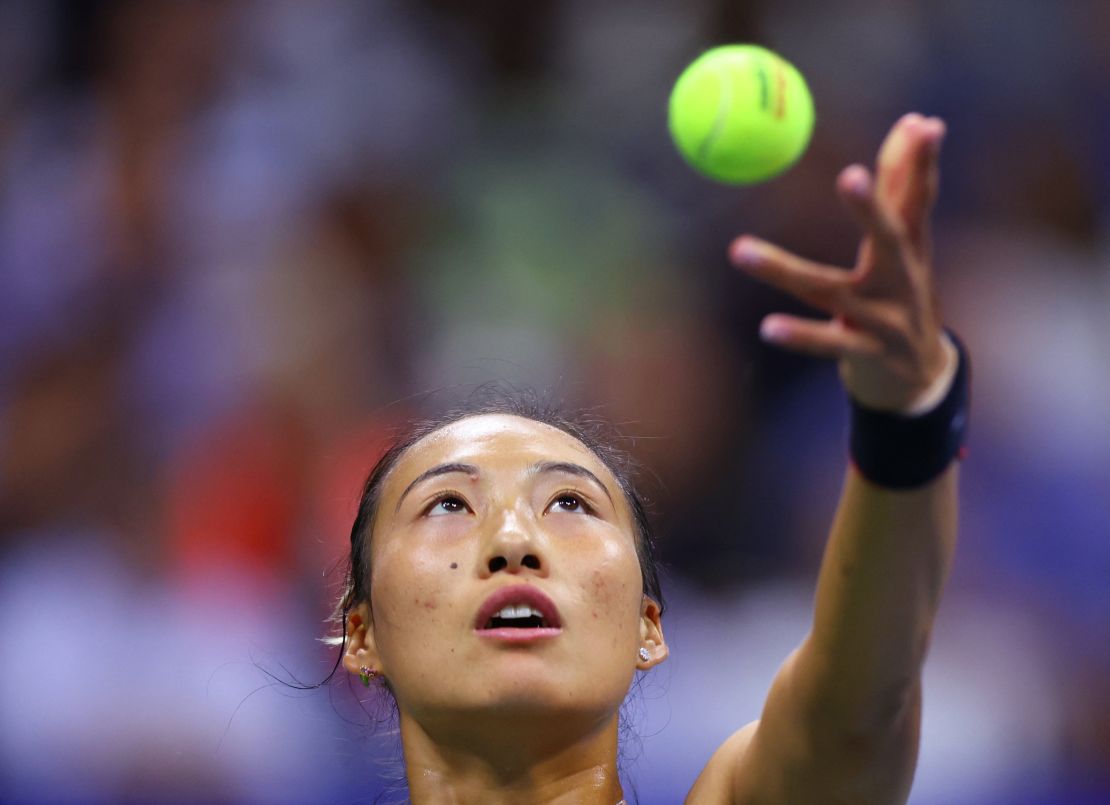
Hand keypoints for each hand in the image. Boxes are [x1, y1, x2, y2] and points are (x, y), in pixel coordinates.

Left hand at [729, 113, 949, 411]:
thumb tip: (918, 119)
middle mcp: (902, 281)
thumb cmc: (902, 295)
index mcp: (910, 250)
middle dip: (871, 209)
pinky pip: (827, 344)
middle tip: (851, 176)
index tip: (924, 126)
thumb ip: (902, 186)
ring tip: (737, 250)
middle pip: (888, 239)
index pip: (917, 200)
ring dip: (782, 271)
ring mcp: (885, 320)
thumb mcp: (905, 246)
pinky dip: (799, 336)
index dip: (921, 164)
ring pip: (829, 291)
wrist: (921, 376)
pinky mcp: (865, 354)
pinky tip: (767, 327)